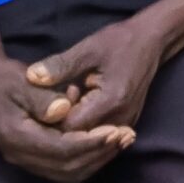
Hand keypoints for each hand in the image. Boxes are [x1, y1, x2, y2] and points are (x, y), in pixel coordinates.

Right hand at [0, 52, 130, 182]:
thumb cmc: (5, 78)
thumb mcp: (23, 80)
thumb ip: (42, 97)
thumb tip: (63, 110)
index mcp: (17, 138)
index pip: (60, 150)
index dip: (90, 142)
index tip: (115, 130)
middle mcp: (20, 156)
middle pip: (67, 168)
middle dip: (98, 154)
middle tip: (125, 136)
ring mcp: (26, 160)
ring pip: (68, 173)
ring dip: (96, 159)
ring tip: (120, 140)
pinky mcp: (34, 157)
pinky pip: (64, 168)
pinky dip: (87, 158)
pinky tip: (104, 142)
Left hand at [25, 13, 170, 136]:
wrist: (152, 40)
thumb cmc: (120, 41)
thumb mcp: (88, 48)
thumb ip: (60, 65)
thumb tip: (32, 77)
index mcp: (111, 101)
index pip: (71, 128)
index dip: (53, 120)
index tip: (45, 102)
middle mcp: (121, 119)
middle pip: (80, 140)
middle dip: (60, 127)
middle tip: (50, 106)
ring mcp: (125, 123)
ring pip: (89, 142)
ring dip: (72, 130)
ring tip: (63, 109)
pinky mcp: (125, 123)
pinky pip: (98, 136)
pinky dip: (83, 129)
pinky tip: (75, 112)